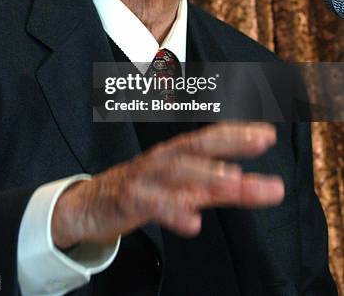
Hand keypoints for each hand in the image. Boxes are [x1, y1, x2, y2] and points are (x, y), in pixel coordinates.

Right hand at [51, 122, 283, 248]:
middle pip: (197, 146)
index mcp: (175, 154)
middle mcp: (162, 160)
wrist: (88, 205)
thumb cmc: (140, 191)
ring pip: (177, 172)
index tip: (268, 133)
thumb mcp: (180, 188)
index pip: (209, 138)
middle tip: (261, 140)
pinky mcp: (128, 200)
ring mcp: (145, 178)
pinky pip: (151, 204)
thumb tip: (249, 182)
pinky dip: (172, 211)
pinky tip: (193, 222)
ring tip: (235, 181)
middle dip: (230, 141)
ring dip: (207, 174)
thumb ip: (212, 187)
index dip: (237, 133)